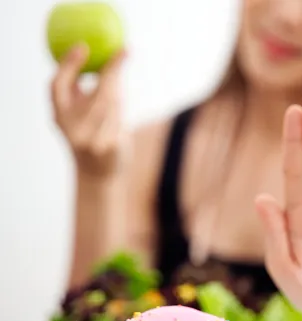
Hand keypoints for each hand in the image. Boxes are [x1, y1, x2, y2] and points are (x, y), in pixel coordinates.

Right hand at [50, 44, 126, 179]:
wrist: (97, 174)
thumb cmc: (89, 136)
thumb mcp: (78, 114)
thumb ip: (83, 91)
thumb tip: (101, 57)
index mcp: (59, 116)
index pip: (57, 86)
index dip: (67, 65)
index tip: (83, 46)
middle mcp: (71, 128)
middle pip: (96, 93)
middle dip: (112, 70)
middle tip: (125, 51)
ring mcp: (90, 140)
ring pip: (113, 106)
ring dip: (120, 93)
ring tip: (121, 90)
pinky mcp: (110, 148)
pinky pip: (122, 120)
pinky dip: (124, 114)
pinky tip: (123, 115)